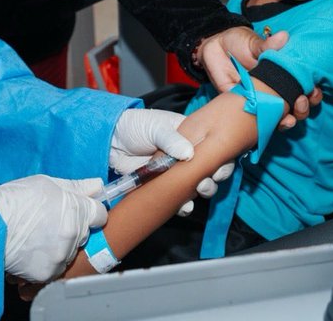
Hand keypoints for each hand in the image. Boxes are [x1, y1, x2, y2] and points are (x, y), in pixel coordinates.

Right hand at [0, 175, 106, 281]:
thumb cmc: (13, 201)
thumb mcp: (45, 184)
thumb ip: (76, 187)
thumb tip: (97, 185)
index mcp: (76, 210)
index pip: (100, 215)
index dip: (90, 211)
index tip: (79, 211)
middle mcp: (73, 235)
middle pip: (84, 234)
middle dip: (72, 229)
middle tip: (49, 223)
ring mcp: (60, 256)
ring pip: (69, 253)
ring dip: (58, 248)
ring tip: (36, 237)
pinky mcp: (47, 273)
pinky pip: (53, 269)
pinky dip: (44, 262)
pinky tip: (30, 251)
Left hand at [110, 109, 233, 215]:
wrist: (111, 142)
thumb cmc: (135, 126)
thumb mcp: (155, 127)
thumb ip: (171, 139)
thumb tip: (188, 153)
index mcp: (192, 135)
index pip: (215, 147)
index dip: (221, 158)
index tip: (218, 168)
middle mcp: (189, 154)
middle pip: (211, 169)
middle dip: (213, 178)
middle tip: (205, 182)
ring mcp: (178, 171)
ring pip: (199, 185)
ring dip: (202, 192)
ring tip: (197, 192)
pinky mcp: (166, 186)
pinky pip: (180, 198)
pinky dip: (184, 205)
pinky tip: (184, 206)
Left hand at [195, 27, 322, 128]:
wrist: (214, 48)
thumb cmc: (239, 43)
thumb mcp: (254, 43)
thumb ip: (268, 45)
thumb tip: (284, 36)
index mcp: (284, 75)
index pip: (305, 88)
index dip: (312, 93)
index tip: (313, 90)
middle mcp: (276, 91)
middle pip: (297, 107)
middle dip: (303, 109)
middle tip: (300, 101)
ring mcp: (262, 101)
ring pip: (281, 118)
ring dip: (289, 121)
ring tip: (288, 118)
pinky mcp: (246, 107)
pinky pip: (258, 121)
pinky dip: (267, 125)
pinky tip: (271, 123)